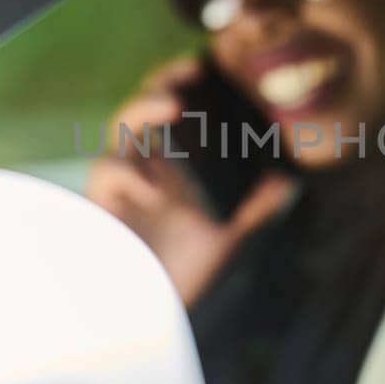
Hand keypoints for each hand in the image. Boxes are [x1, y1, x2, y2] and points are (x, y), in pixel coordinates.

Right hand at [86, 57, 296, 306]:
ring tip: (173, 106)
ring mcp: (119, 183)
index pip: (170, 112)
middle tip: (189, 75)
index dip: (182, 83)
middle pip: (143, 108)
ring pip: (121, 129)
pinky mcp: (99, 205)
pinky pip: (107, 173)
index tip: (208, 66)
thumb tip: (285, 178)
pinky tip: (156, 189)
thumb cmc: (177, 271)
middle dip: (162, 84)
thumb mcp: (223, 236)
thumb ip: (251, 207)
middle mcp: (140, 167)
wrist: (146, 317)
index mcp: (166, 165)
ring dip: (145, 110)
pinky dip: (131, 173)